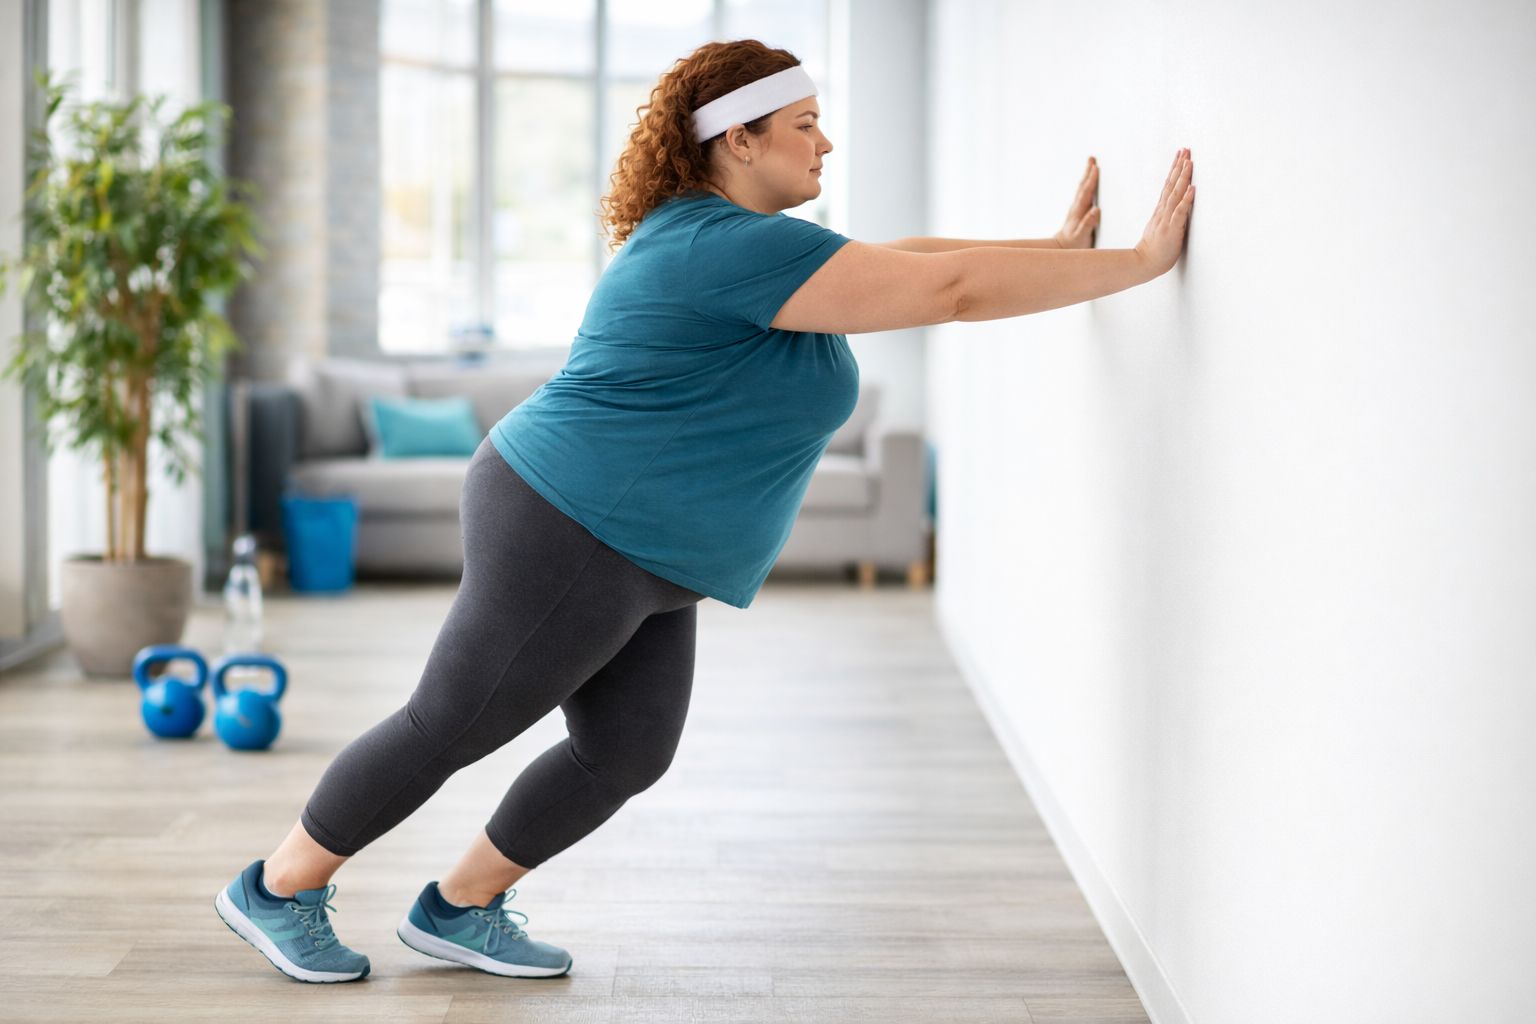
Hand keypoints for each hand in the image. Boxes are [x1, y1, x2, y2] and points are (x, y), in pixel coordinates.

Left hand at [1053, 156, 1100, 248]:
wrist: (1061, 249)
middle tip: (1092, 158)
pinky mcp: (1078, 211)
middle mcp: (1076, 208)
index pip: (1086, 193)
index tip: (1096, 168)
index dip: (1091, 180)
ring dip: (1087, 176)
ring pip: (1082, 189)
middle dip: (1088, 172)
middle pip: (1083, 187)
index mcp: (1078, 212)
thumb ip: (1087, 224)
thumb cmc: (1073, 245)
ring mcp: (1076, 209)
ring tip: (1091, 164)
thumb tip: (1095, 210)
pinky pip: (1083, 194)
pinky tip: (1089, 182)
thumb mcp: (1081, 237)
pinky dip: (1087, 185)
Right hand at [1135, 148, 1194, 274]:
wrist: (1144, 263)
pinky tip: (1192, 189)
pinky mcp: (1172, 229)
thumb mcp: (1160, 227)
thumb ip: (1167, 215)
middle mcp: (1163, 211)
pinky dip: (1186, 200)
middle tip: (1186, 150)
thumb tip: (1175, 205)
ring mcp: (1167, 219)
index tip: (1181, 155)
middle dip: (1179, 166)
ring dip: (1183, 177)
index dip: (1175, 169)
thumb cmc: (1154, 249)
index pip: (1168, 185)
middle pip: (1171, 184)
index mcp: (1161, 211)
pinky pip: (1180, 212)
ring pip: (1175, 194)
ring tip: (1189, 162)